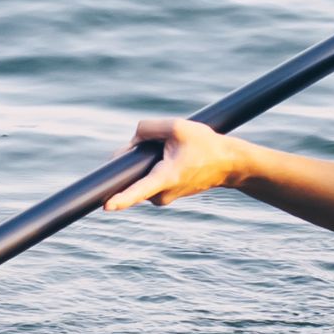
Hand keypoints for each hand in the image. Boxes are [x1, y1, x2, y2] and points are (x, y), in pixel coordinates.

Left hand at [103, 116, 248, 213]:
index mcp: (166, 178)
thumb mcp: (178, 127)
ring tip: (174, 152)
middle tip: (162, 145)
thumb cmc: (206, 145)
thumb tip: (131, 142)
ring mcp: (163, 198)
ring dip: (148, 160)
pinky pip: (148, 178)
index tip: (106, 207)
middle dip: (136, 156)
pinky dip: (154, 167)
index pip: (138, 191)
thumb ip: (147, 128)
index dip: (121, 199)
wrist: (228, 164)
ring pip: (140, 174)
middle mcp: (162, 194)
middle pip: (133, 173)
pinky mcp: (164, 196)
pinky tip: (174, 159)